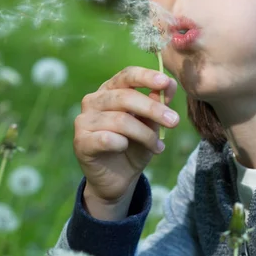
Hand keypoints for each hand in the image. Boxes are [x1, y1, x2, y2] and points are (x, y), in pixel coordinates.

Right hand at [73, 66, 178, 204]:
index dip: (146, 77)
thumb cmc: (134, 146)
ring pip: (120, 120)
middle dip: (153, 109)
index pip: (127, 75)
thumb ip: (158, 104)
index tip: (165, 82)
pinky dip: (122, 144)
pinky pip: (106, 139)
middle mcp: (93, 100)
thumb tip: (169, 84)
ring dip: (144, 134)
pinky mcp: (80, 142)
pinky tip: (126, 149)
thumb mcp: (151, 124)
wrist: (118, 179)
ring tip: (157, 146)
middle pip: (124, 97)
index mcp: (110, 90)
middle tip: (174, 121)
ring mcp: (84, 120)